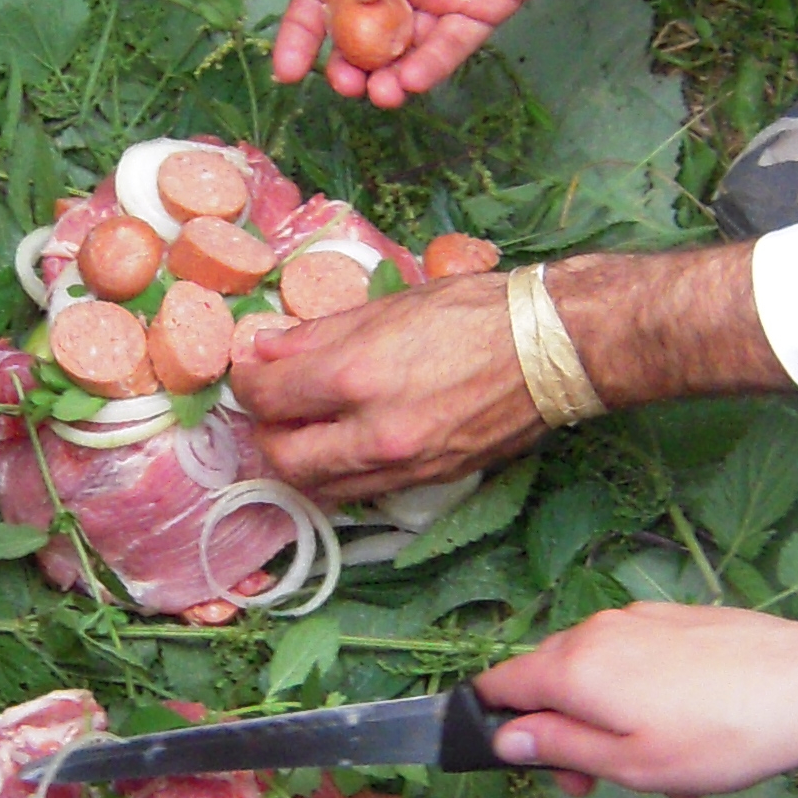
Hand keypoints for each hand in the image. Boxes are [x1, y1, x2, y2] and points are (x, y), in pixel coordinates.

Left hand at [231, 265, 543, 499]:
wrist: (552, 350)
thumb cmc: (474, 313)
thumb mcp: (390, 306)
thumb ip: (319, 334)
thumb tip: (264, 348)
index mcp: (356, 376)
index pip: (267, 396)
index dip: (245, 381)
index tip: (249, 369)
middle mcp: (373, 434)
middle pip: (283, 458)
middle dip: (265, 432)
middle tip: (270, 405)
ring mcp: (402, 466)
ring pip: (320, 486)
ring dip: (299, 461)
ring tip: (304, 428)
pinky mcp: (428, 482)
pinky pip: (362, 490)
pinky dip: (340, 473)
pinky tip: (346, 445)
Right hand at [269, 0, 609, 106]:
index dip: (303, 31)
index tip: (286, 70)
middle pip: (363, 32)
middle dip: (349, 64)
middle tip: (346, 84)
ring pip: (406, 49)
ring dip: (388, 76)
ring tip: (381, 92)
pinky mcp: (486, 7)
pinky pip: (452, 47)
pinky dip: (431, 67)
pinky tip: (414, 80)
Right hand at [483, 603, 797, 797]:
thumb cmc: (720, 737)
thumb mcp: (629, 765)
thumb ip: (558, 748)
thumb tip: (504, 738)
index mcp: (574, 666)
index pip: (499, 685)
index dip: (498, 727)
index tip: (528, 765)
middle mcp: (597, 629)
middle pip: (548, 678)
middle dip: (562, 732)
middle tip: (598, 784)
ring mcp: (640, 618)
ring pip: (597, 672)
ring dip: (608, 719)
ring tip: (662, 765)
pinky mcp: (677, 618)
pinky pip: (636, 658)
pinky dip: (642, 695)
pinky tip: (689, 732)